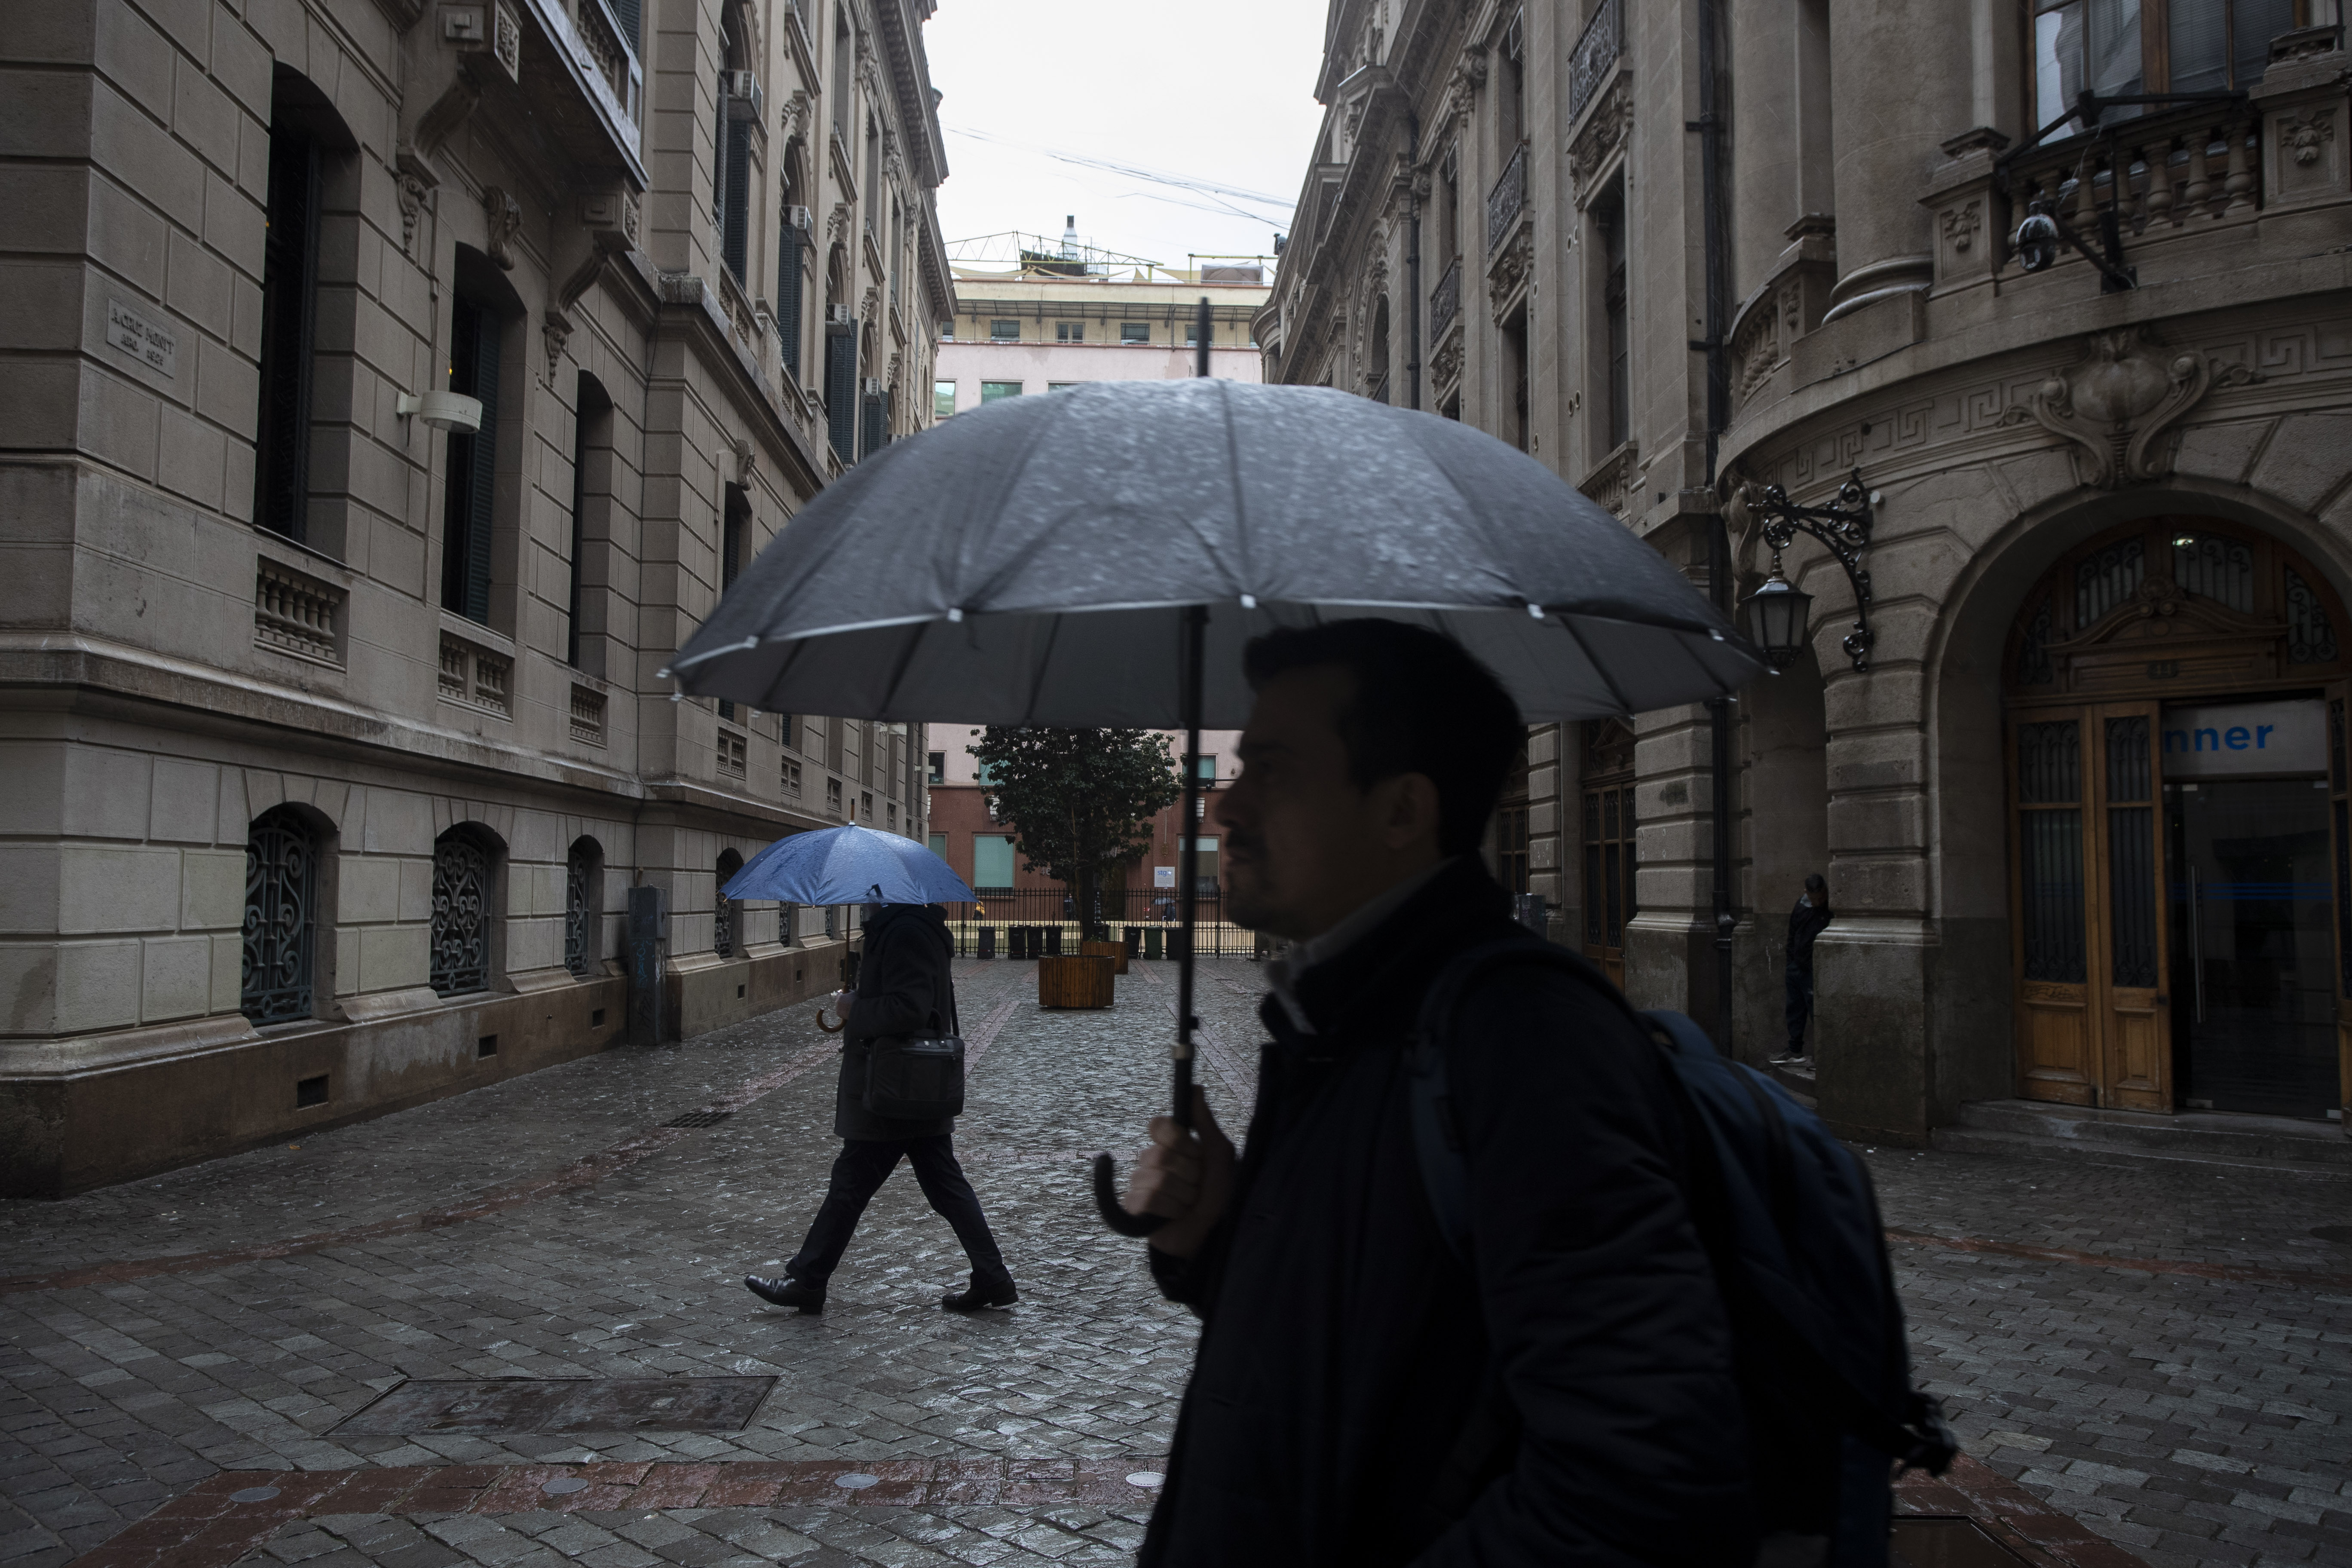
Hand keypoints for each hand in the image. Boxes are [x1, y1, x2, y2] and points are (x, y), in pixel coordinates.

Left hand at [827, 988, 853, 1019]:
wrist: (857, 1010)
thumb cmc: (855, 1001)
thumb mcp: (854, 993)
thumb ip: (850, 991)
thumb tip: (849, 990)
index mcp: (840, 997)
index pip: (839, 994)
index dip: (841, 994)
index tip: (843, 994)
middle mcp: (837, 1002)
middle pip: (838, 1000)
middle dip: (841, 1000)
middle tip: (846, 1001)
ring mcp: (837, 1008)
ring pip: (838, 1006)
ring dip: (841, 1006)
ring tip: (847, 1007)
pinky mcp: (838, 1013)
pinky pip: (839, 1011)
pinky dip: (842, 1011)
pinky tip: (846, 1011)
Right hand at [1122, 1088, 1235, 1259]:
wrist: (1215, 1231)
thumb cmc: (1219, 1192)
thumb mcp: (1219, 1154)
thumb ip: (1205, 1121)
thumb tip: (1195, 1088)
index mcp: (1169, 1145)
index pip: (1159, 1126)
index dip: (1180, 1142)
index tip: (1197, 1155)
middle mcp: (1151, 1161)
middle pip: (1159, 1156)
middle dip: (1189, 1175)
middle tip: (1198, 1186)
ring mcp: (1140, 1183)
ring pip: (1156, 1180)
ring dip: (1183, 1196)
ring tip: (1189, 1203)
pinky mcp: (1134, 1208)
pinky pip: (1145, 1200)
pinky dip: (1169, 1209)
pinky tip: (1176, 1214)